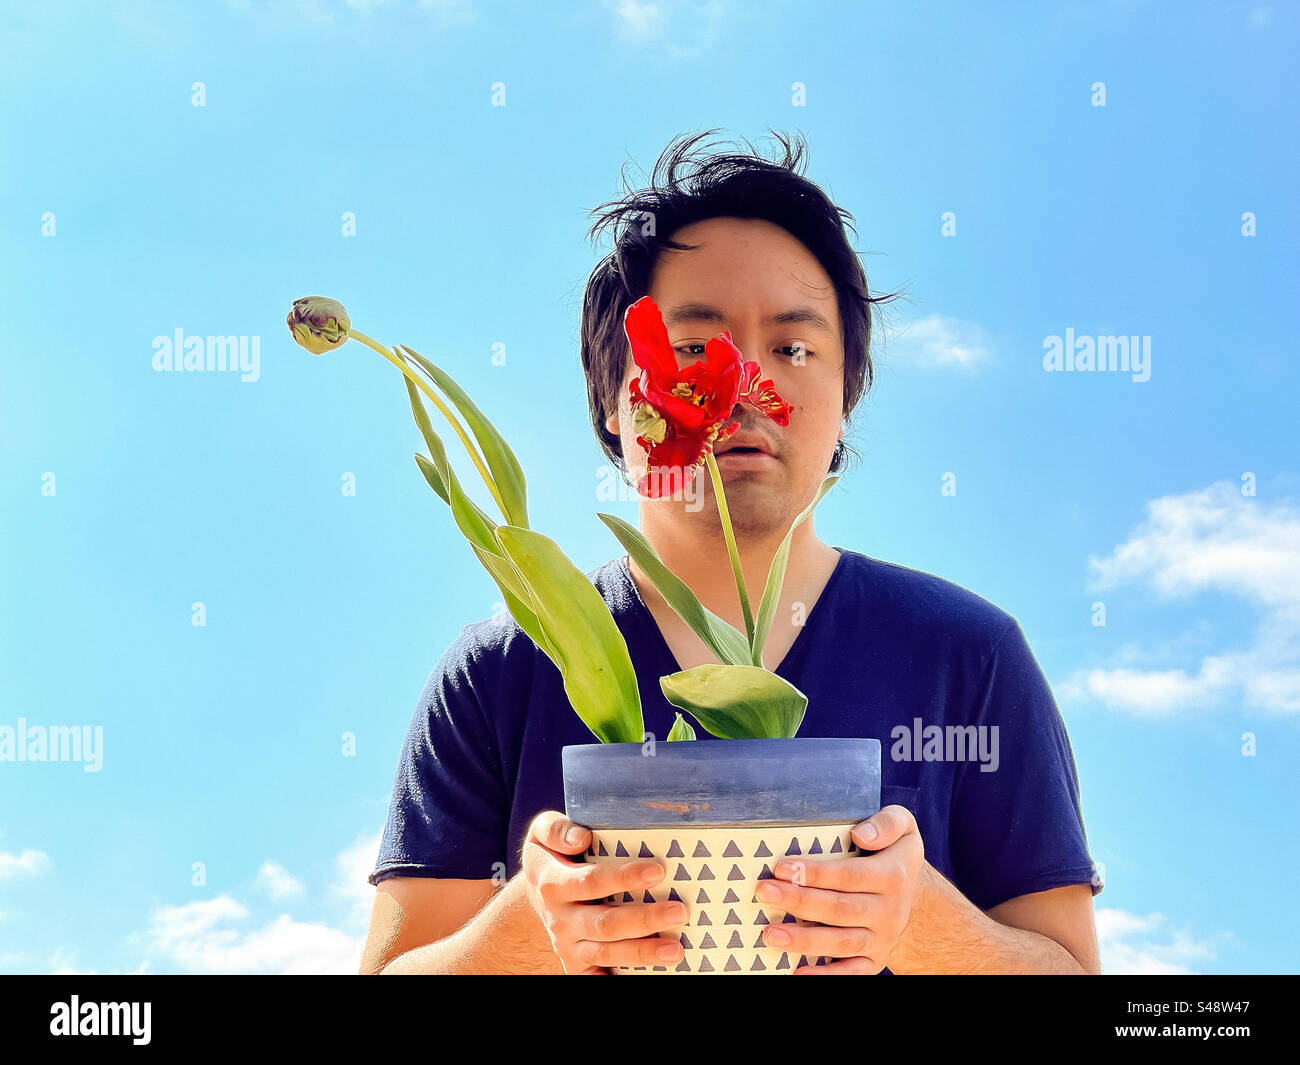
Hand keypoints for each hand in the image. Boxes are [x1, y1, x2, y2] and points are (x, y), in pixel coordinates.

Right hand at [520, 810, 688, 973]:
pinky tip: (650, 975)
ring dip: (642, 953)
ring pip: (606, 952)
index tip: (657, 871)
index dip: (623, 877)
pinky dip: (618, 978)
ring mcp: (568, 945)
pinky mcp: (576, 964)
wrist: (535, 893)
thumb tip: (581, 838)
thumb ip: (557, 830)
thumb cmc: (553, 856)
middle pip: (604, 923)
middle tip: (679, 912)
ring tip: (676, 950)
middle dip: (644, 919)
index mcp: (553, 884)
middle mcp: (560, 919)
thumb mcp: (542, 833)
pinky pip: (596, 978)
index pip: (591, 881)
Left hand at [754, 804, 925, 973]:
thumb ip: (887, 823)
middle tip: (764, 892)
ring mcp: (882, 939)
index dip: (816, 873)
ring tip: (769, 934)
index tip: (782, 867)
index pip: (850, 875)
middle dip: (799, 902)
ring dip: (804, 941)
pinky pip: (852, 972)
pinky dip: (826, 976)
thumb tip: (860, 835)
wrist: (915, 896)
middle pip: (840, 909)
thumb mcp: (903, 826)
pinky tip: (797, 971)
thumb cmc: (894, 853)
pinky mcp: (875, 960)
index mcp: (893, 875)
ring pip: (842, 943)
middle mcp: (889, 911)